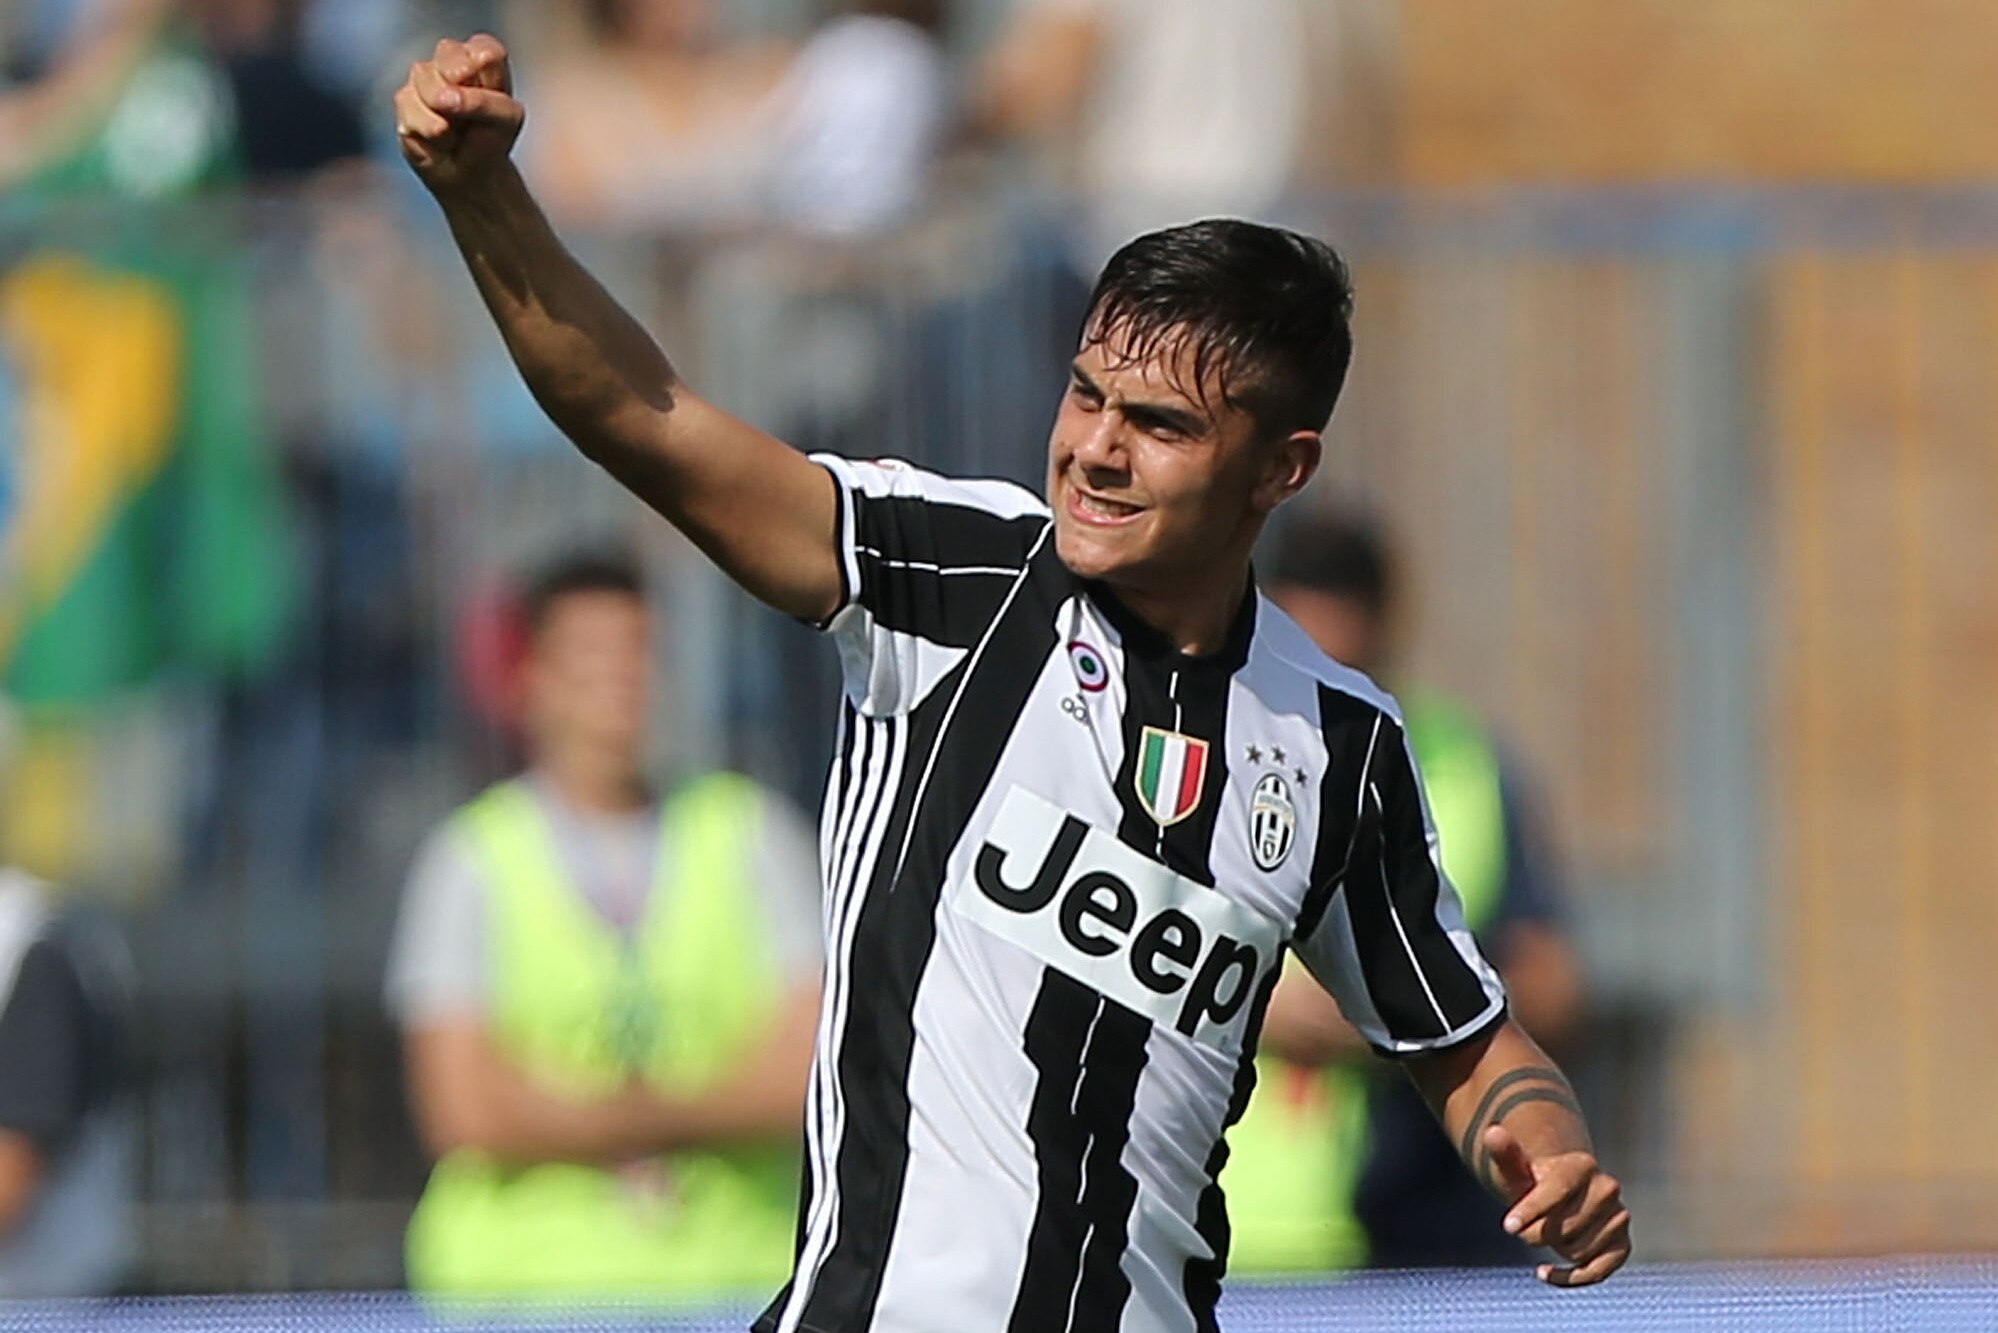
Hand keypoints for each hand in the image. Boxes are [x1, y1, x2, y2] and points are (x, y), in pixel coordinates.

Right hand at [393, 35, 524, 194]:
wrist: (468, 172)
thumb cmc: (491, 138)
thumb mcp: (506, 121)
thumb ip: (484, 102)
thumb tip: (444, 98)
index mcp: (484, 56)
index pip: (485, 50)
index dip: (486, 78)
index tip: (493, 99)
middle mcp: (452, 59)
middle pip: (449, 52)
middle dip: (460, 89)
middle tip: (468, 116)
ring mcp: (424, 75)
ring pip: (426, 78)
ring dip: (445, 115)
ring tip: (455, 132)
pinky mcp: (404, 98)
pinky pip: (410, 107)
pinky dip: (428, 129)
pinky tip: (438, 138)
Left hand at [1485, 1123, 1631, 1287]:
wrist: (1565, 1194)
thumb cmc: (1534, 1181)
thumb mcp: (1518, 1169)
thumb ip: (1506, 1153)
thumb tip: (1492, 1132)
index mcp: (1582, 1164)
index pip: (1556, 1191)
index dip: (1530, 1210)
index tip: (1508, 1226)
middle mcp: (1607, 1188)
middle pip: (1560, 1229)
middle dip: (1536, 1233)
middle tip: (1530, 1222)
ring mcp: (1619, 1217)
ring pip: (1574, 1252)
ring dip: (1554, 1249)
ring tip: (1551, 1230)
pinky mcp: (1622, 1245)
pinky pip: (1596, 1273)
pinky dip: (1569, 1278)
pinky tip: (1544, 1272)